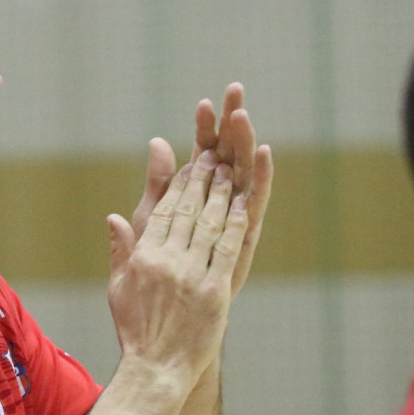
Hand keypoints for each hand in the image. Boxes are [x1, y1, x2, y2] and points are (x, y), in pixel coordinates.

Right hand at [107, 149, 247, 386]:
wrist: (157, 368)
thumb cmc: (136, 331)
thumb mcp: (119, 288)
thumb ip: (120, 250)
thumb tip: (113, 217)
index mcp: (144, 258)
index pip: (164, 211)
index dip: (179, 185)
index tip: (190, 164)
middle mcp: (167, 261)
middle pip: (188, 210)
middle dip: (202, 180)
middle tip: (215, 156)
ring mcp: (191, 275)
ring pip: (209, 224)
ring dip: (221, 194)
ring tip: (231, 172)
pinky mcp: (214, 291)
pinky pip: (227, 249)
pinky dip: (235, 225)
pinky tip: (244, 206)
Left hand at [130, 83, 273, 296]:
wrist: (170, 324)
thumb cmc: (157, 273)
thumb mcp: (150, 222)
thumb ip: (157, 183)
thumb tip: (157, 141)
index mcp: (195, 198)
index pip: (202, 153)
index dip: (204, 129)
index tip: (205, 101)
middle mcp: (220, 205)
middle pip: (228, 155)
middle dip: (231, 124)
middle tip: (236, 90)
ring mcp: (233, 220)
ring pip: (242, 173)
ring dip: (245, 143)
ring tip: (244, 114)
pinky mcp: (244, 238)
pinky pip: (253, 202)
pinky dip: (260, 178)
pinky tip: (264, 153)